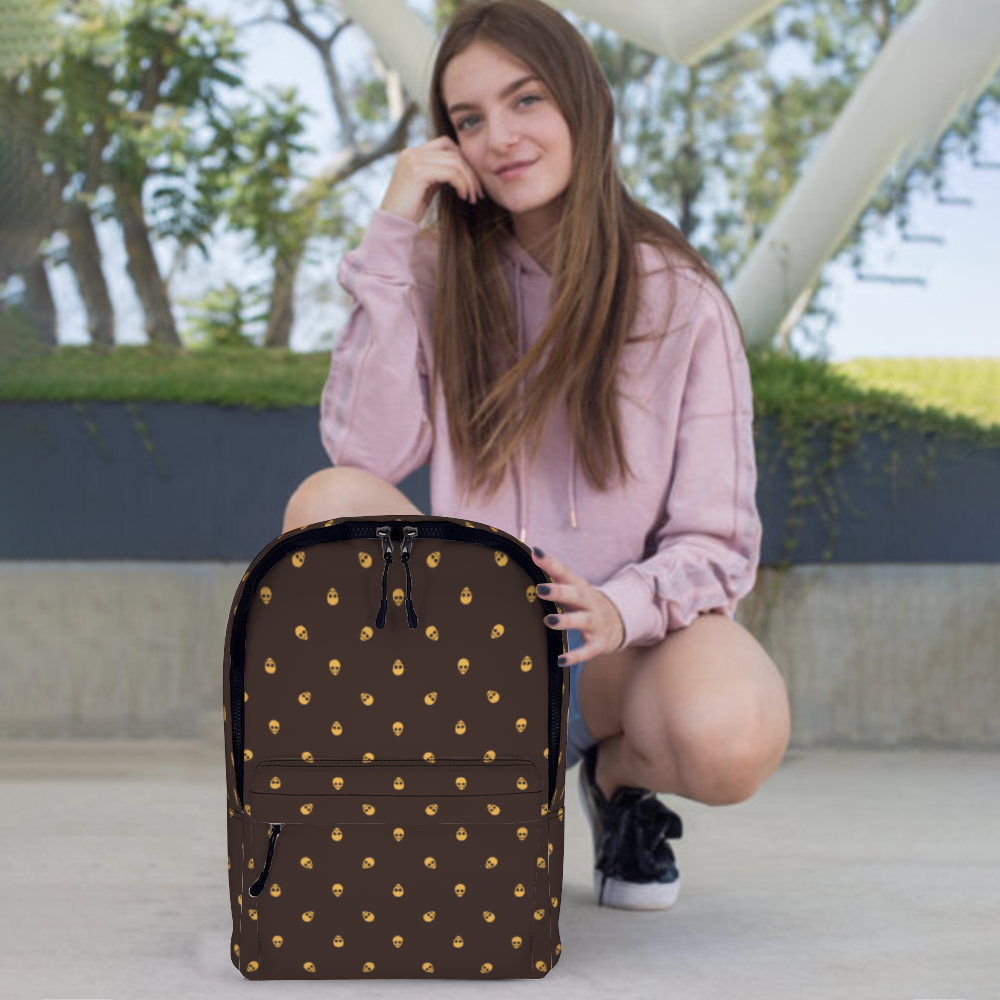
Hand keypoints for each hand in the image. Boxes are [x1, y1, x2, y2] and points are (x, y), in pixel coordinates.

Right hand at [379, 135, 485, 224]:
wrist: (392, 224)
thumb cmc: (410, 210)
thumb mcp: (427, 187)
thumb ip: (439, 173)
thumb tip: (461, 169)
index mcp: (412, 153)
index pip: (445, 144)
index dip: (463, 159)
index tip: (473, 180)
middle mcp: (411, 152)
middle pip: (453, 152)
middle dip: (470, 172)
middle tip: (479, 192)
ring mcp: (413, 160)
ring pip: (454, 162)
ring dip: (469, 181)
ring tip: (472, 197)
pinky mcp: (417, 172)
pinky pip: (450, 173)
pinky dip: (462, 184)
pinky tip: (463, 197)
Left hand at [531, 545, 625, 664]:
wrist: (619, 622)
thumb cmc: (584, 603)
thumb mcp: (573, 589)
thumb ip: (553, 576)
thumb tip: (529, 556)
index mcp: (580, 587)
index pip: (564, 572)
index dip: (550, 562)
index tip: (535, 553)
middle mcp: (589, 603)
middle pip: (576, 594)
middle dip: (559, 591)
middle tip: (540, 589)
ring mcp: (596, 623)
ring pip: (583, 621)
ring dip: (567, 620)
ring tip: (549, 620)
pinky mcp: (599, 643)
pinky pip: (588, 651)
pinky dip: (575, 656)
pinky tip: (560, 660)